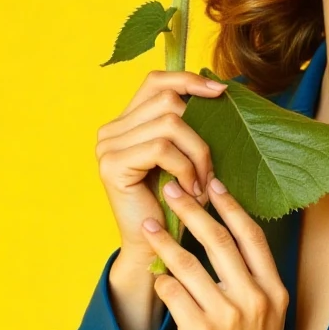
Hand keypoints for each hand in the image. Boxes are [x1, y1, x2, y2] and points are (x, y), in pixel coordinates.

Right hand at [95, 70, 227, 271]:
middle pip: (168, 100)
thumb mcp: (184, 156)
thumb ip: (189, 125)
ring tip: (204, 183)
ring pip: (170, 124)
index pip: (156, 80)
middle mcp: (111, 130)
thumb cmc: (175, 204)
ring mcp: (108, 146)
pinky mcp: (113, 165)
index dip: (188, 80)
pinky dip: (186, 168)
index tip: (220, 91)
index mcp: (126, 122)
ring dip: (197, 154)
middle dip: (201, 132)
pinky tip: (192, 191)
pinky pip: (162, 148)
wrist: (153, 249)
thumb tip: (218, 90)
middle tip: (211, 170)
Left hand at [140, 175, 288, 329]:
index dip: (231, 206)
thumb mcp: (270, 318)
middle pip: (220, 240)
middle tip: (173, 188)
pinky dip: (161, 280)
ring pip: (190, 264)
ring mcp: (228, 317)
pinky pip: (173, 294)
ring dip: (166, 240)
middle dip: (194, 209)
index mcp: (274, 291)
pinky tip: (153, 274)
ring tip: (150, 225)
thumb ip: (254, 283)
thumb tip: (228, 244)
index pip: (252, 236)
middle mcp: (255, 299)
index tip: (214, 182)